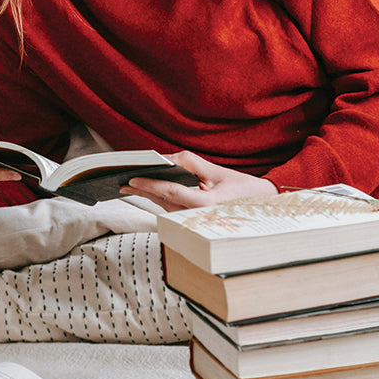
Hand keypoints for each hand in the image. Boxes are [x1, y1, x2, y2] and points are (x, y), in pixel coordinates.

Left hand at [121, 150, 277, 210]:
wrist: (260, 207)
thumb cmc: (241, 188)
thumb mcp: (216, 171)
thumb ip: (188, 162)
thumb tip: (163, 159)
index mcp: (205, 204)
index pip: (170, 192)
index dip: (150, 183)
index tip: (132, 177)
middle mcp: (196, 215)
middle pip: (161, 200)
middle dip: (140, 189)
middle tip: (118, 180)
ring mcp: (193, 220)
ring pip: (162, 205)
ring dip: (145, 194)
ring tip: (125, 183)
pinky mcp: (191, 219)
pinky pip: (169, 207)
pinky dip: (156, 197)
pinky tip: (143, 188)